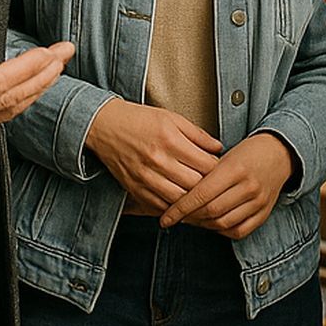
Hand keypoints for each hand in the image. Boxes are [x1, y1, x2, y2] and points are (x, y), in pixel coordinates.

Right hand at [84, 98, 222, 211]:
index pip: (205, 164)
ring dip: (191, 200)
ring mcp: (145, 177)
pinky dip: (172, 207)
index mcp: (170, 140)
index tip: (219, 167)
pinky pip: (159, 206)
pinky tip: (179, 201)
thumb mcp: (172, 118)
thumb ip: (197, 134)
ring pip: (179, 200)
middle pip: (194, 185)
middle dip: (208, 186)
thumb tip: (218, 148)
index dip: (217, 169)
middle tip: (213, 184)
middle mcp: (158, 160)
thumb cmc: (139, 119)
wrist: (105, 126)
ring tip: (199, 195)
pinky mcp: (135, 188)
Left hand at [160, 133, 293, 238]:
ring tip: (192, 219)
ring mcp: (258, 202)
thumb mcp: (225, 155)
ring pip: (223, 223)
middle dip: (189, 217)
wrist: (280, 153)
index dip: (180, 208)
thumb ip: (204, 173)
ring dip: (203, 225)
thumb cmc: (247, 152)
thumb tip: (176, 193)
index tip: (165, 217)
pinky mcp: (264, 213)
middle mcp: (248, 186)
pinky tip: (212, 223)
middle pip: (211, 211)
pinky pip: (238, 231)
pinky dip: (221, 230)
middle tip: (176, 217)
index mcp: (235, 168)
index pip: (201, 193)